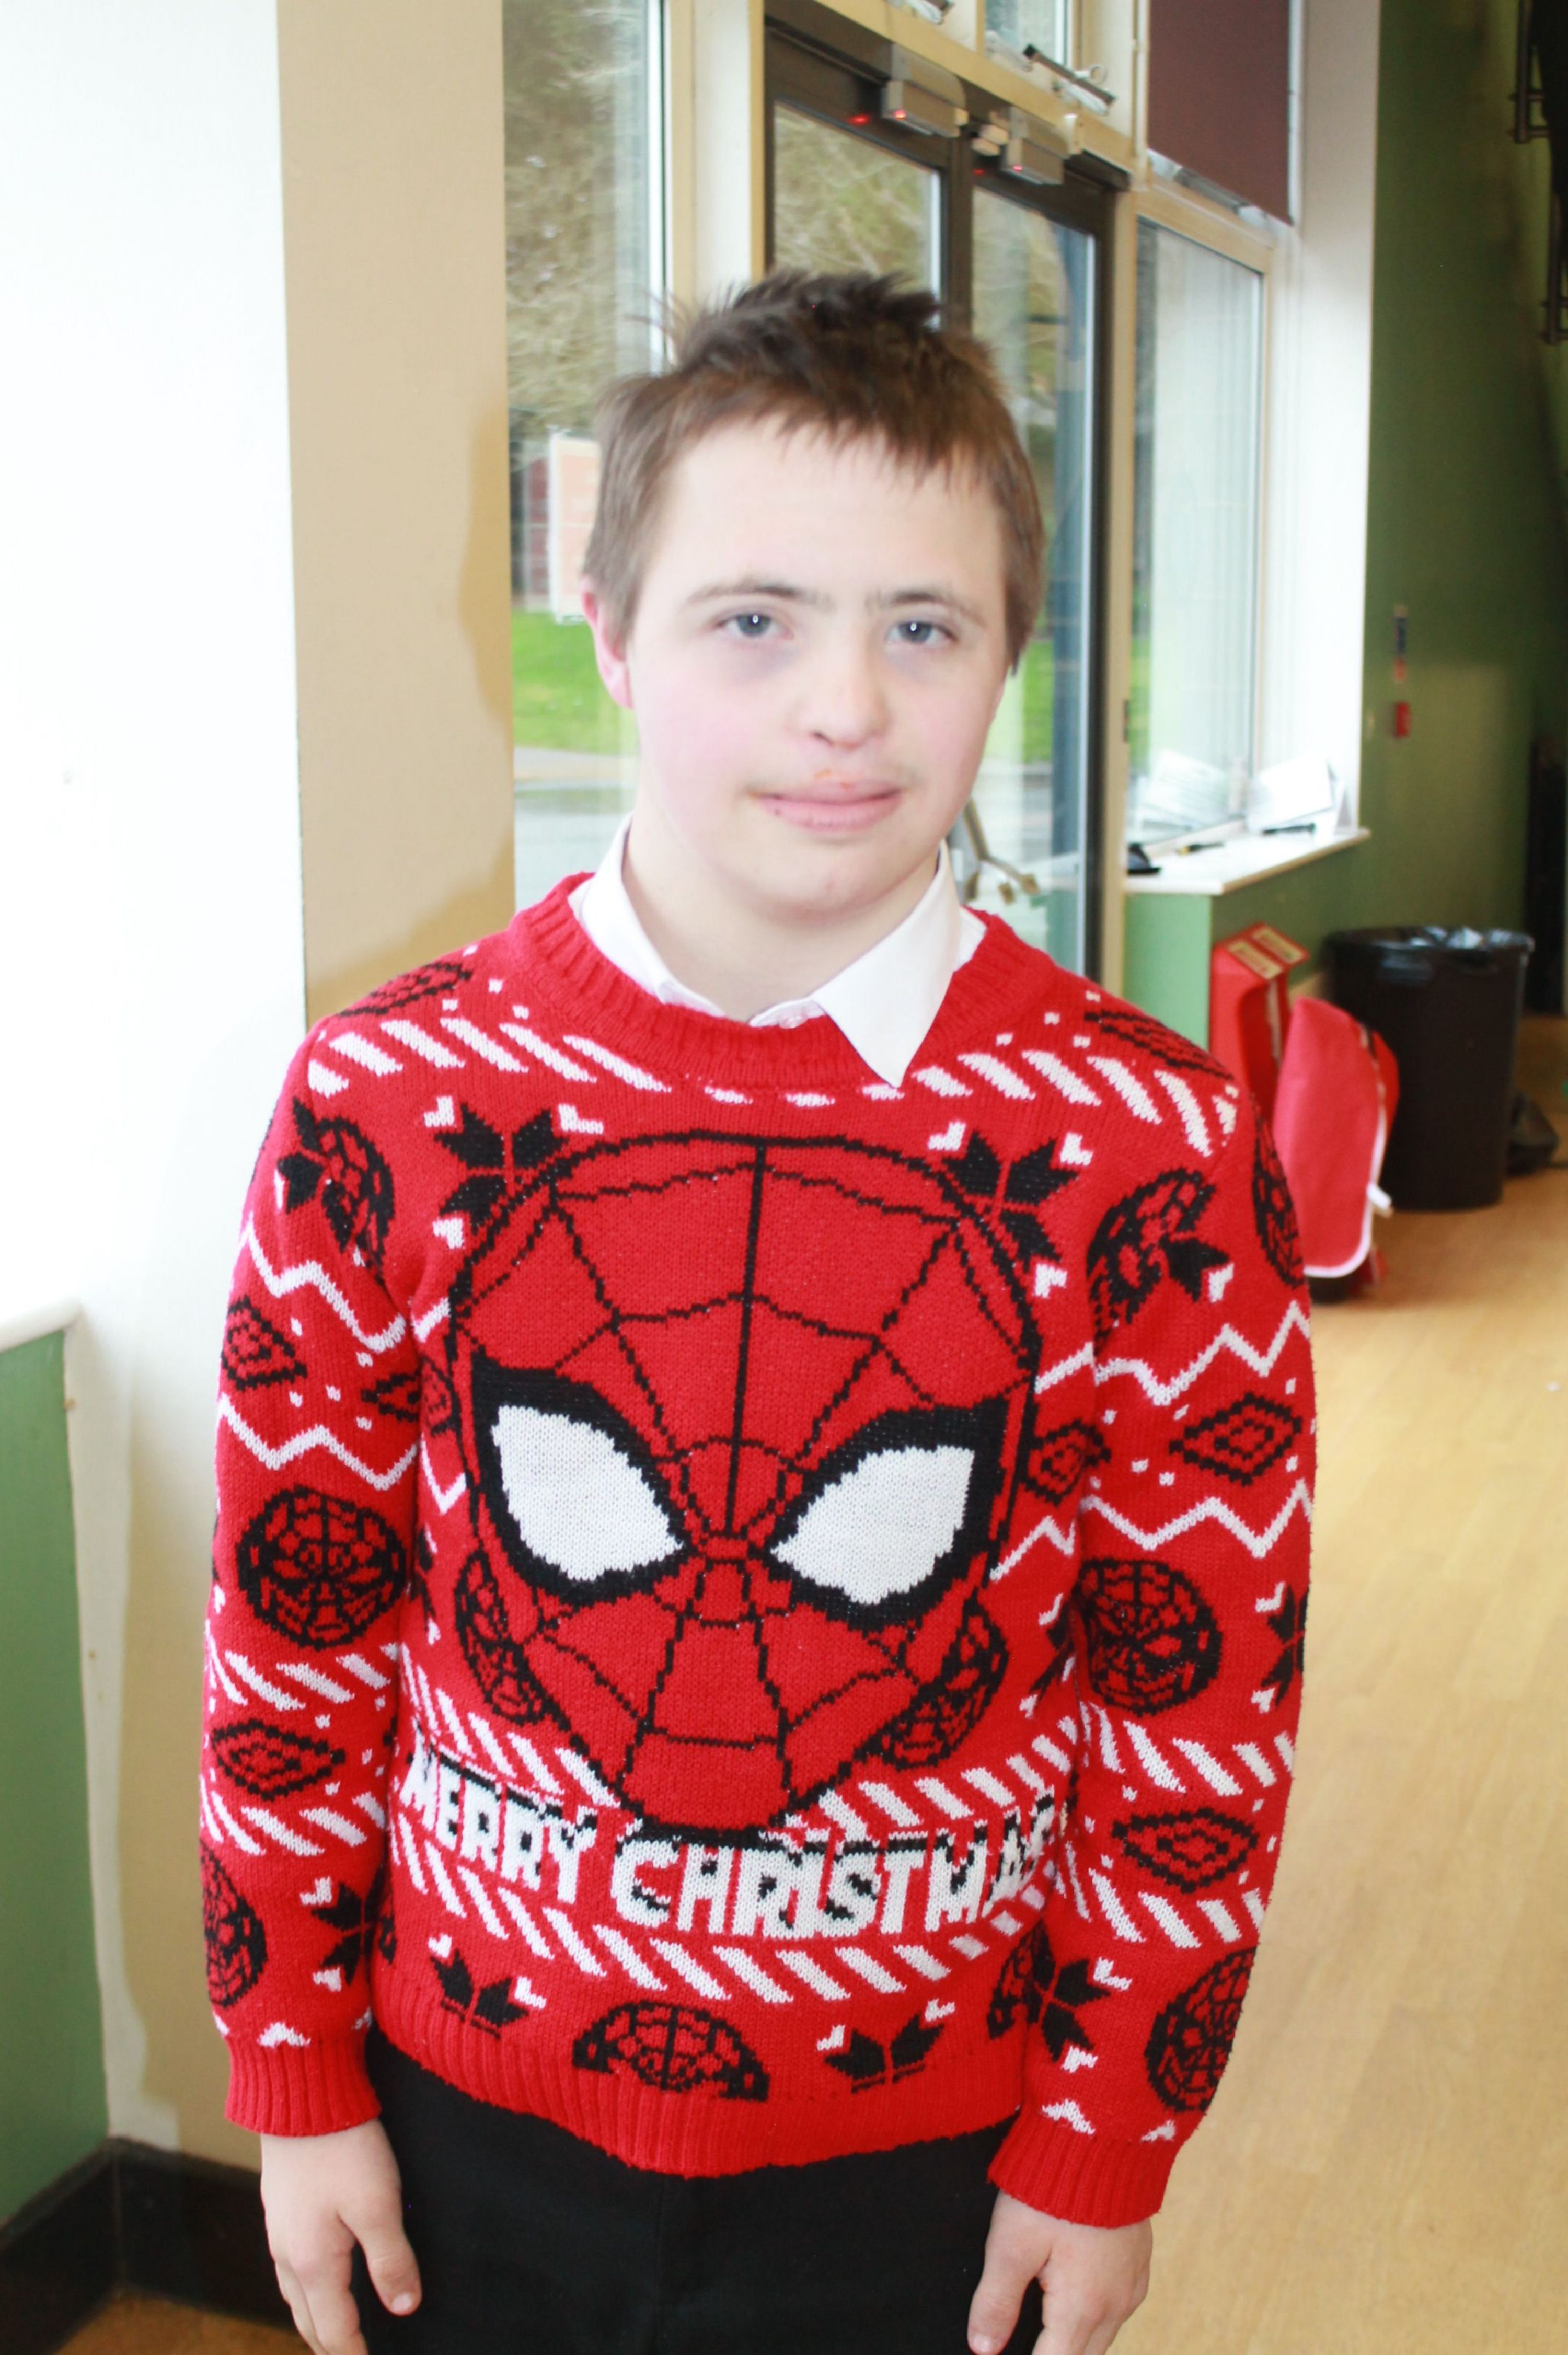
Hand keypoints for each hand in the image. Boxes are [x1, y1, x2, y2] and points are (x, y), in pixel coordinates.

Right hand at [260, 2119, 420, 2354]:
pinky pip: (291, 2265)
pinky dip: (308, 2286)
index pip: (334, 2331)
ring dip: (317, 2317)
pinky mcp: (280, 2206)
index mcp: (312, 2264)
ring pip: (296, 2294)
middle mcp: (287, 2255)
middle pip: (308, 2321)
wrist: (300, 2091)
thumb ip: (391, 2259)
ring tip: (342, 2327)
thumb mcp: (377, 2203)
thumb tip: (404, 2307)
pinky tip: (324, 2273)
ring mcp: (279, 2230)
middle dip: (332, 2345)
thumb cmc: (342, 2145)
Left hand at [968, 2191, 1150, 2354]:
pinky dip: (1094, 2314)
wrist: (1103, 2136)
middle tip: (1024, 2339)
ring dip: (1074, 2339)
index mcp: (1082, 2309)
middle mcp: (1115, 2306)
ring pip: (1102, 2335)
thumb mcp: (1012, 2243)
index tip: (1004, 2354)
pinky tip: (1072, 2296)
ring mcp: (1132, 2284)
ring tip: (1043, 2328)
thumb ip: (997, 2302)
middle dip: (1054, 2354)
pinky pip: (1118, 2306)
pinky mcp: (1139, 2260)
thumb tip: (982, 2349)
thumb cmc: (1054, 2188)